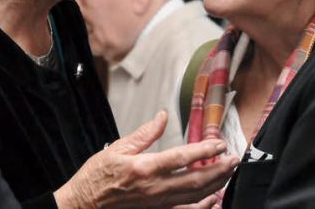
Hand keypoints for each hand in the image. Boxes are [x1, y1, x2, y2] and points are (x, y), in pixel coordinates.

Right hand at [54, 110, 238, 207]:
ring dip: (214, 185)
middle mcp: (153, 188)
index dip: (204, 151)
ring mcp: (155, 204)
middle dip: (218, 169)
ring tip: (229, 173)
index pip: (181, 158)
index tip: (219, 144)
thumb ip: (145, 133)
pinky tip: (213, 199)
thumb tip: (162, 115)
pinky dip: (201, 207)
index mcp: (143, 168)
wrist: (81, 206)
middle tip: (233, 159)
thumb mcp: (118, 148)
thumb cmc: (96, 177)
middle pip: (193, 180)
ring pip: (192, 197)